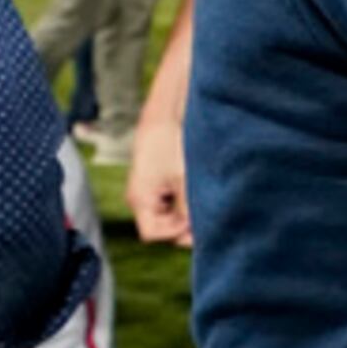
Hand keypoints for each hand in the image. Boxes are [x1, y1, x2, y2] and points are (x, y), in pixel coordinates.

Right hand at [128, 96, 189, 244]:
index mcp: (140, 200)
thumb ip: (187, 209)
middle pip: (162, 226)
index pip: (153, 234)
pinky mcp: (158, 181)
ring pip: (169, 213)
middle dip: (183, 224)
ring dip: (186, 211)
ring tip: (202, 197)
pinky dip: (185, 199)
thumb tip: (196, 234)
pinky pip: (171, 200)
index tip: (195, 222)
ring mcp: (148, 190)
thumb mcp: (183, 180)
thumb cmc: (170, 143)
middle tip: (206, 214)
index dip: (175, 233)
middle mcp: (140, 198)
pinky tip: (197, 189)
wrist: (166, 113)